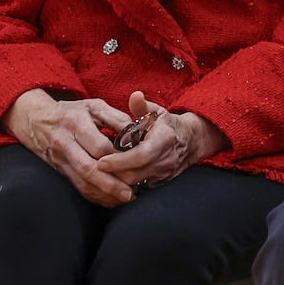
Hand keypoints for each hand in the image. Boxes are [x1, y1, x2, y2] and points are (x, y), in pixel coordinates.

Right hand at [3, 89, 134, 205]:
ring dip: (104, 194)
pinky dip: (95, 196)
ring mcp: (60, 159)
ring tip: (124, 198)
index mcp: (75, 122)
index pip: (99, 146)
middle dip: (111, 184)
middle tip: (130, 192)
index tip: (136, 164)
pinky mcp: (59, 171)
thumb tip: (136, 132)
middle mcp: (65, 142)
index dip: (119, 158)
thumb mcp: (93, 106)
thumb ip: (115, 117)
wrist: (35, 120)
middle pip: (88, 168)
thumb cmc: (71, 111)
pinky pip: (77, 187)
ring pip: (82, 182)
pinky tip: (110, 199)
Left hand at [96, 91, 226, 194]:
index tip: (101, 161)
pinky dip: (124, 185)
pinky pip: (139, 188)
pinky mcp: (160, 183)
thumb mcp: (157, 111)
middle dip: (113, 173)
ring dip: (116, 180)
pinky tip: (112, 177)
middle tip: (93, 168)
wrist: (190, 141)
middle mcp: (165, 160)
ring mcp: (164, 174)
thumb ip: (142, 106)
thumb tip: (135, 96)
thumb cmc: (168, 124)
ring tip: (100, 173)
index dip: (119, 161)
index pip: (140, 155)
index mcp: (164, 140)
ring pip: (134, 185)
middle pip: (134, 174)